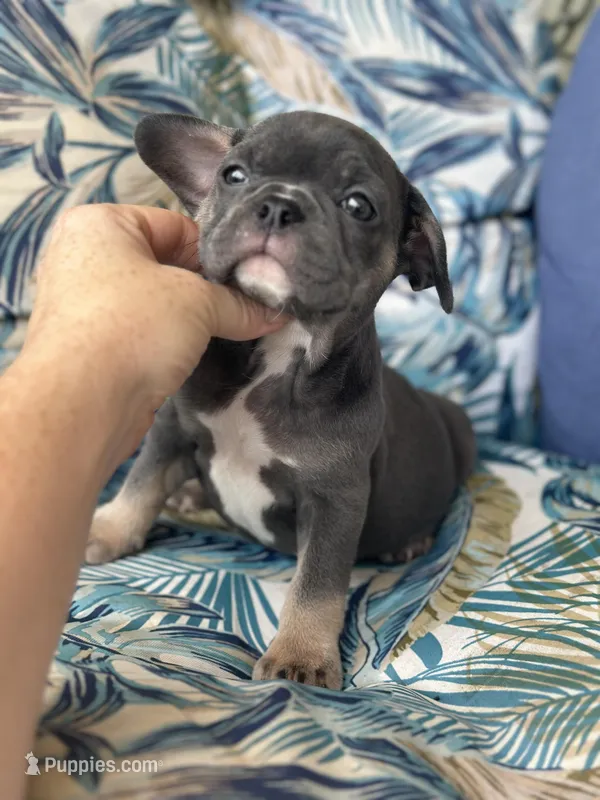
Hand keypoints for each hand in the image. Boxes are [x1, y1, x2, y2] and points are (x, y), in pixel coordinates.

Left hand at [24, 204, 286, 462]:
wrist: (82, 403)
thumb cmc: (133, 327)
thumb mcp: (198, 303)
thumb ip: (239, 304)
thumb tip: (274, 314)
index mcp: (99, 224)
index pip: (175, 226)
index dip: (216, 254)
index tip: (246, 282)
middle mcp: (83, 258)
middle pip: (164, 265)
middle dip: (205, 290)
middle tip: (244, 309)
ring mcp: (83, 305)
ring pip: (153, 304)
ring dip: (188, 321)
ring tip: (227, 334)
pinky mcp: (90, 347)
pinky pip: (139, 334)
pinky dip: (166, 343)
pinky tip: (194, 358)